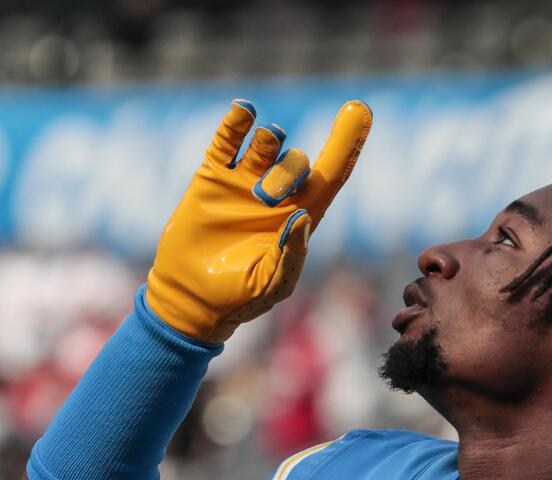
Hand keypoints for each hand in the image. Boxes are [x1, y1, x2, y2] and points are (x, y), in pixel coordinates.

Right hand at [146, 98, 371, 342]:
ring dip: (268, 145)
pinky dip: (236, 123)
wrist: (191, 296)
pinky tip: (244, 111)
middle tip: (266, 198)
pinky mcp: (213, 176)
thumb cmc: (240, 296)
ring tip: (253, 180)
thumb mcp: (271, 284)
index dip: (348, 143)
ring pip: (267, 144)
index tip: (360, 109)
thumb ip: (290, 255)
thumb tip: (303, 218)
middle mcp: (277, 193)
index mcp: (301, 216)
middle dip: (289, 171)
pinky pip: (228, 140)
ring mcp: (245, 180)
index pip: (334, 173)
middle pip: (298, 161)